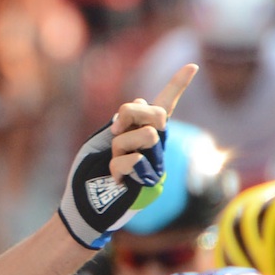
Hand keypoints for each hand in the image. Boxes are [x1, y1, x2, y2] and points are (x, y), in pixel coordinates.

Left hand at [55, 65, 193, 249]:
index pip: (164, 105)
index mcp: (141, 133)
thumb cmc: (88, 173)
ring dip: (120, 145)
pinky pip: (135, 159)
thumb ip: (124, 122)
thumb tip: (142, 99)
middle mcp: (154, 146)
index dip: (177, 85)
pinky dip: (118, 165)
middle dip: (131, 115)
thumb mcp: (102, 139)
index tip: (193, 66)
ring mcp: (156, 164)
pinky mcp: (152, 181)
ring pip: (146, 135)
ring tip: (112, 164)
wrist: (82, 208)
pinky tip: (116, 179)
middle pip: (157, 113)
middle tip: (113, 133)